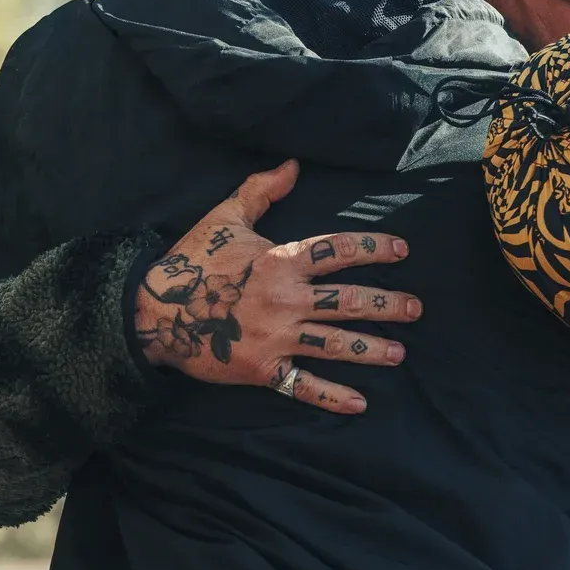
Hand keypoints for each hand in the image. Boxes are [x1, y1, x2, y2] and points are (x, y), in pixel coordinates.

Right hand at [133, 159, 418, 415]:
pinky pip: (304, 385)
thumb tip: (292, 165)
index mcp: (282, 259)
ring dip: (371, 349)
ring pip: (336, 343)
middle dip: (387, 304)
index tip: (402, 251)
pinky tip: (359, 404)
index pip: (339, 251)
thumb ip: (261, 190)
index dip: (374, 249)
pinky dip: (332, 396)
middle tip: (415, 308)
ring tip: (399, 352)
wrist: (154, 312)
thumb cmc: (191, 262)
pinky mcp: (262, 369)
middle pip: (349, 301)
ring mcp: (277, 336)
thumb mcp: (225, 216)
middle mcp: (287, 299)